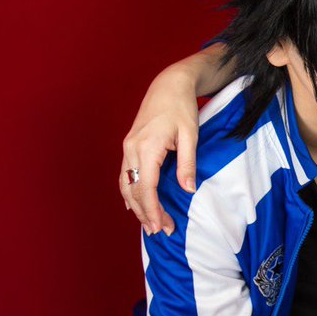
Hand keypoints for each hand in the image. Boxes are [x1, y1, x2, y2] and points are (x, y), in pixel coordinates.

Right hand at [120, 66, 200, 235]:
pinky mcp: (130, 144)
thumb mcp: (190, 135)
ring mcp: (128, 146)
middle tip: (160, 231)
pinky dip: (130, 191)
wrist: (169, 84)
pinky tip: (134, 204)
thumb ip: (187, 163)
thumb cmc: (182, 107)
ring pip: (126, 184)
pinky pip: (125, 174)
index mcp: (146, 147)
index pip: (146, 188)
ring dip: (136, 205)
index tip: (162, 227)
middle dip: (145, 213)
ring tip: (149, 223)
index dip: (153, 210)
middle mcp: (131, 149)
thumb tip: (187, 190)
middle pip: (134, 190)